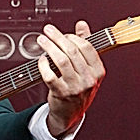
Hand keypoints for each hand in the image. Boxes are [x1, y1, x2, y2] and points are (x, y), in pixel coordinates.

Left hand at [37, 20, 104, 136]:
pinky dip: (43, 64)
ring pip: (61, 61)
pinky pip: (49, 75)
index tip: (63, 34)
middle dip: (57, 37)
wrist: (70, 114)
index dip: (72, 36)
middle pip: (72, 51)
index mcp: (98, 71)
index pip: (86, 47)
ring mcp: (75, 88)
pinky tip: (41, 59)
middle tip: (47, 30)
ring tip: (42, 40)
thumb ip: (85, 45)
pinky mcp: (61, 94)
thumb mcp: (87, 69)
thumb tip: (82, 25)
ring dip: (49, 47)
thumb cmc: (79, 88)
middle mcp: (88, 79)